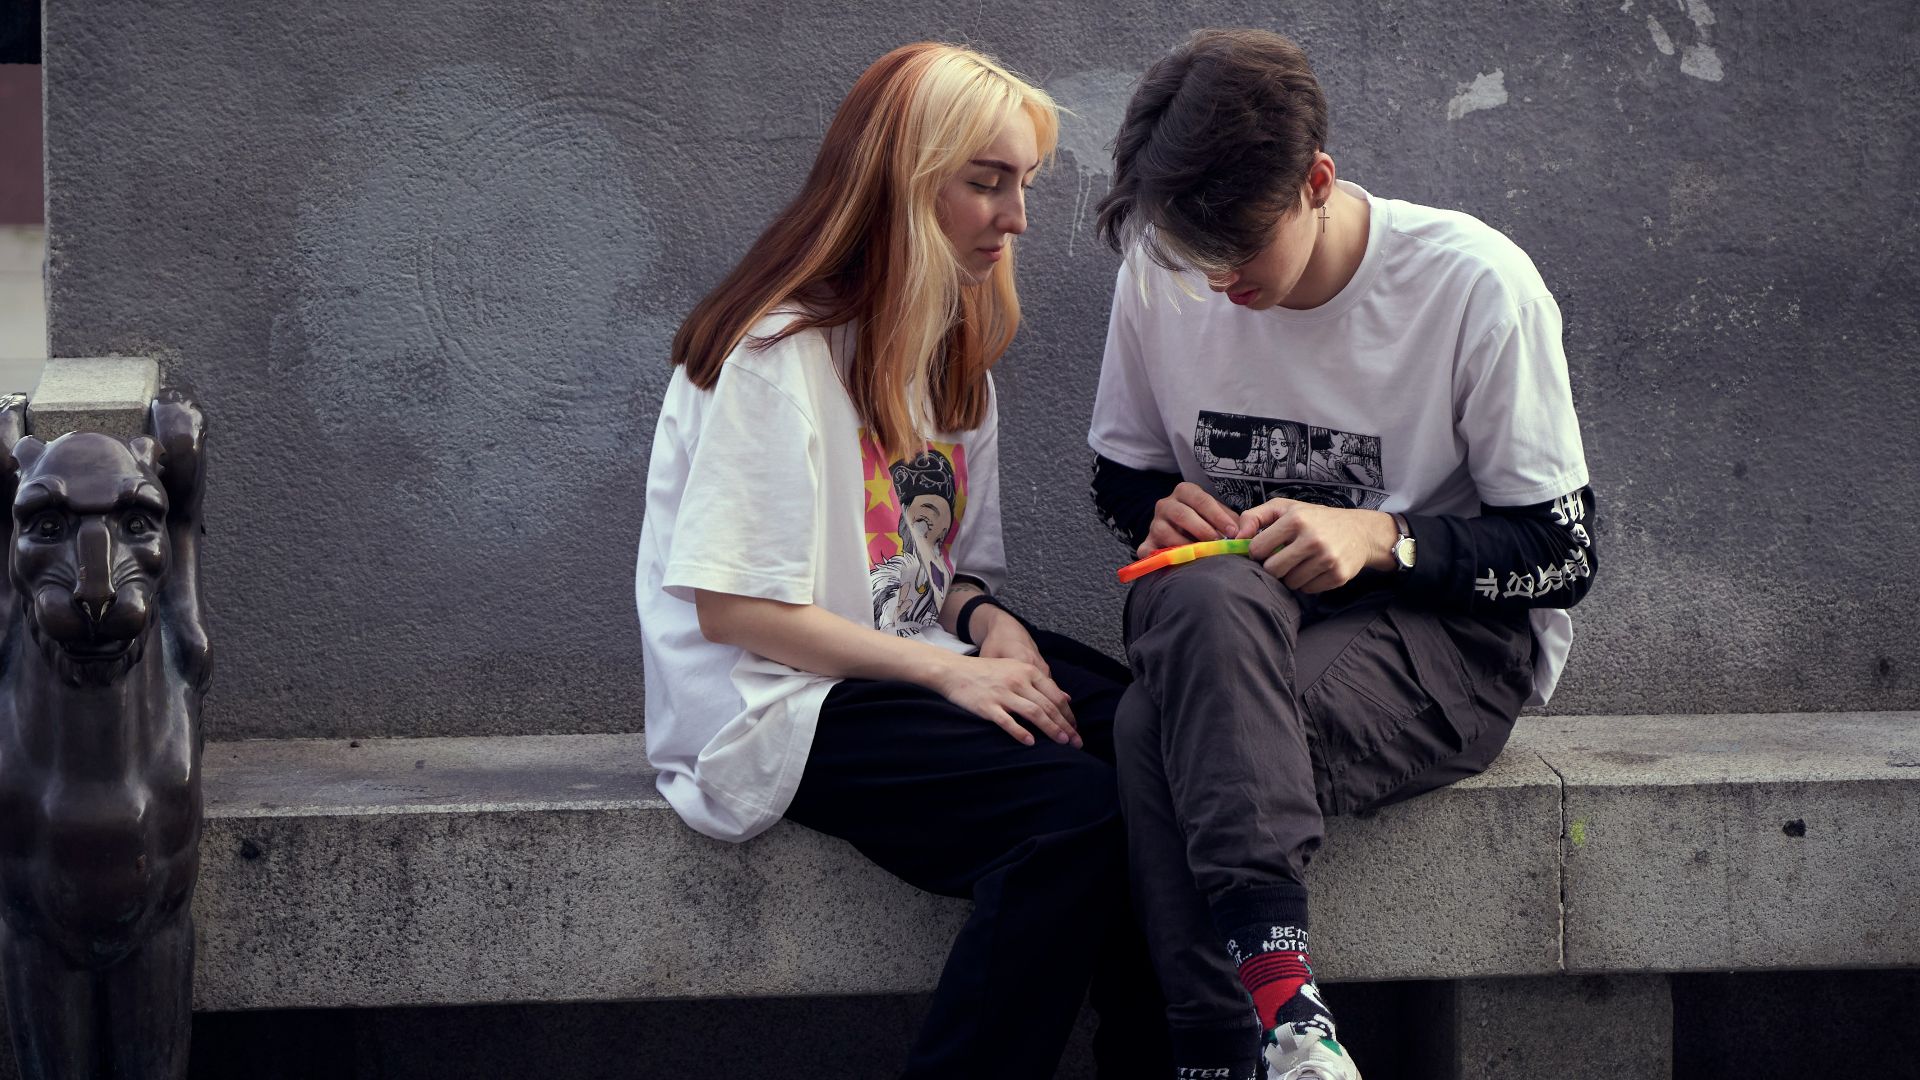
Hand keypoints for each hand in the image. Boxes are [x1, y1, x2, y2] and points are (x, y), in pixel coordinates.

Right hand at [931, 650, 1078, 748]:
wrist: (953, 671)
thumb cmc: (987, 672)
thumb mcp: (1016, 670)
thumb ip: (1041, 683)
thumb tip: (1066, 697)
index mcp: (1027, 671)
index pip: (1055, 695)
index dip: (1068, 714)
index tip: (1076, 728)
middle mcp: (1018, 680)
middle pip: (1048, 706)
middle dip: (1065, 726)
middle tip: (1076, 742)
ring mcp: (1003, 693)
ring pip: (1034, 713)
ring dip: (1051, 729)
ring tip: (1062, 743)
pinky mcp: (987, 706)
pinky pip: (1008, 721)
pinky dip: (1021, 732)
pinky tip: (1031, 742)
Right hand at [1139, 481, 1242, 557]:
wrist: (1182, 531)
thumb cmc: (1206, 522)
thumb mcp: (1218, 515)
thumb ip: (1231, 521)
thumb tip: (1244, 534)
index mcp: (1185, 492)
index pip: (1201, 500)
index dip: (1218, 516)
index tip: (1233, 532)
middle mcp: (1166, 504)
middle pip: (1182, 514)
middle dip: (1203, 530)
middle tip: (1218, 544)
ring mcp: (1154, 524)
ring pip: (1165, 532)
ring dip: (1185, 545)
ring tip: (1201, 555)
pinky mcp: (1146, 543)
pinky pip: (1147, 550)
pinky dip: (1158, 558)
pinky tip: (1174, 564)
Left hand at [1238, 499, 1395, 592]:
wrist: (1360, 531)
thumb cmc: (1315, 519)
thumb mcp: (1285, 508)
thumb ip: (1254, 516)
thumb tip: (1235, 537)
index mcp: (1296, 519)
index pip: (1258, 549)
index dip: (1258, 552)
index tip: (1265, 550)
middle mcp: (1312, 539)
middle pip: (1272, 570)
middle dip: (1274, 567)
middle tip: (1283, 558)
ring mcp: (1327, 559)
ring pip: (1290, 583)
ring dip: (1291, 576)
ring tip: (1301, 562)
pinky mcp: (1338, 575)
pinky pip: (1307, 590)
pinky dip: (1307, 583)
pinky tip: (1315, 569)